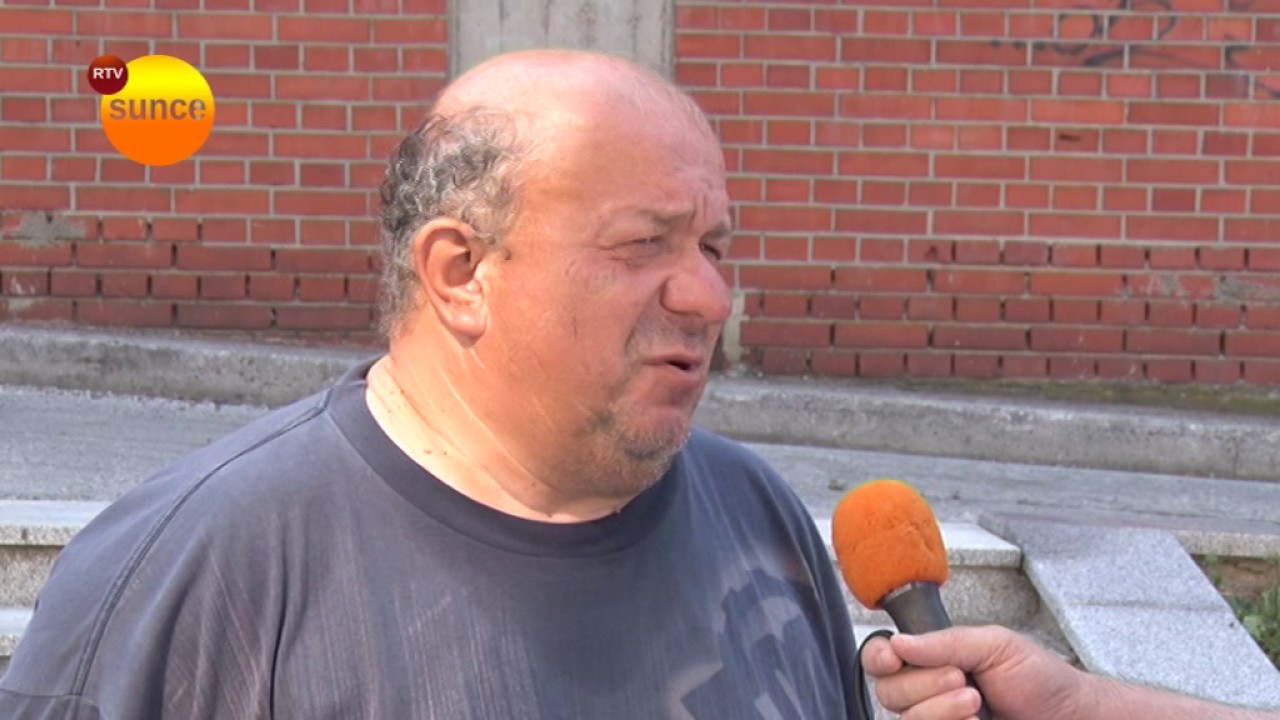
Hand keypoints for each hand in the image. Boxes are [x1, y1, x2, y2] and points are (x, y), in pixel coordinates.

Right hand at [860, 625, 1084, 719]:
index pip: (882, 658)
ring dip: (940, 711)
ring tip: (977, 704)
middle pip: (889, 693)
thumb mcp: (996, 645)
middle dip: (923, 684)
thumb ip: (946, 642)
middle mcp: (928, 693)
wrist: (1071, 717)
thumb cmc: (1041, 680)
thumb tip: (899, 642)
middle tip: (963, 679)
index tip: (894, 657)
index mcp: (933, 660)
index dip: (879, 657)